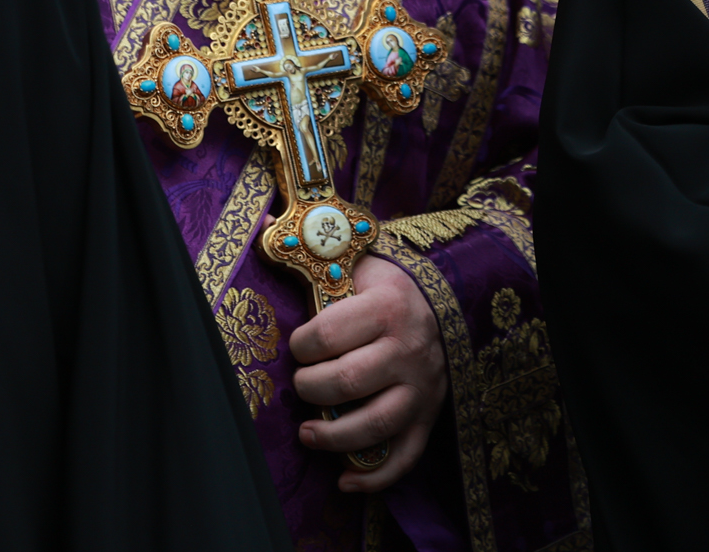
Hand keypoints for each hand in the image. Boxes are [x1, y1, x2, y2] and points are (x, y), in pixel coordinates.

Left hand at [289, 257, 449, 489]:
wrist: (443, 302)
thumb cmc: (385, 286)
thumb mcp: (358, 263)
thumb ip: (316, 255)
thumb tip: (264, 226)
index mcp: (388, 305)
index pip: (327, 335)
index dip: (300, 346)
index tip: (297, 345)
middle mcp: (408, 347)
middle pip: (346, 381)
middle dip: (310, 388)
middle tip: (301, 384)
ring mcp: (422, 385)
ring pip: (375, 424)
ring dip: (333, 437)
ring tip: (309, 433)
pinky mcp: (430, 415)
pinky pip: (406, 454)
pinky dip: (375, 477)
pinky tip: (345, 482)